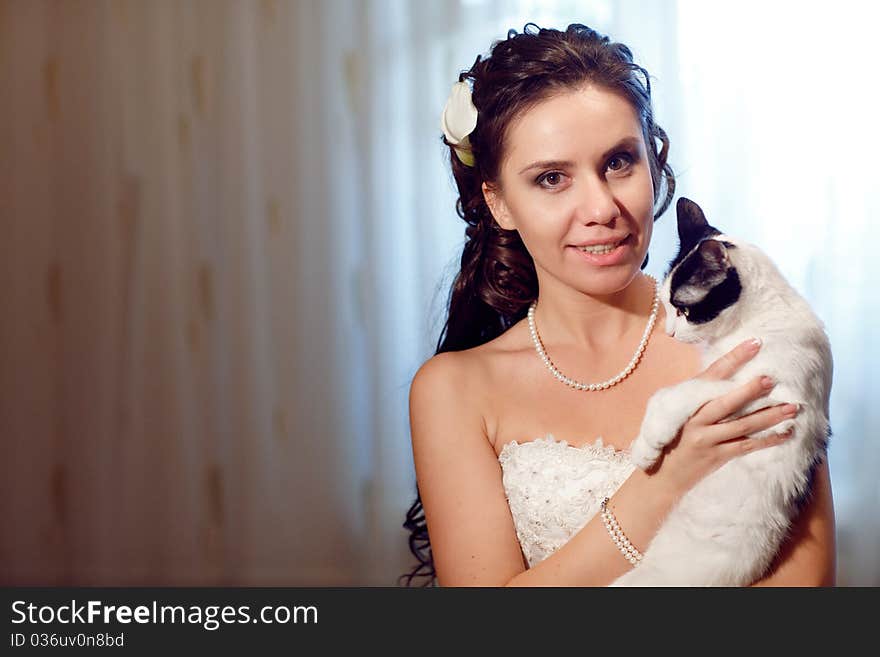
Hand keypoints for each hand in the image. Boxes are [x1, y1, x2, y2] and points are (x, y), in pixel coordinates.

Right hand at [650, 339, 798, 494]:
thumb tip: (730, 372)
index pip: (714, 374)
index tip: (755, 343)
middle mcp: (697, 419)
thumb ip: (699, 393)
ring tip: (792, 407)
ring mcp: (707, 439)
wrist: (662, 473)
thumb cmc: (673, 435)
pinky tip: (787, 433)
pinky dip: (768, 440)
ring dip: (769, 416)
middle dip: (751, 390)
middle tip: (773, 379)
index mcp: (688, 401)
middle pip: (727, 402)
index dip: (734, 358)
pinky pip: (747, 447)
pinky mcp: (717, 456)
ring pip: (743, 426)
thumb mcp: (678, 409)